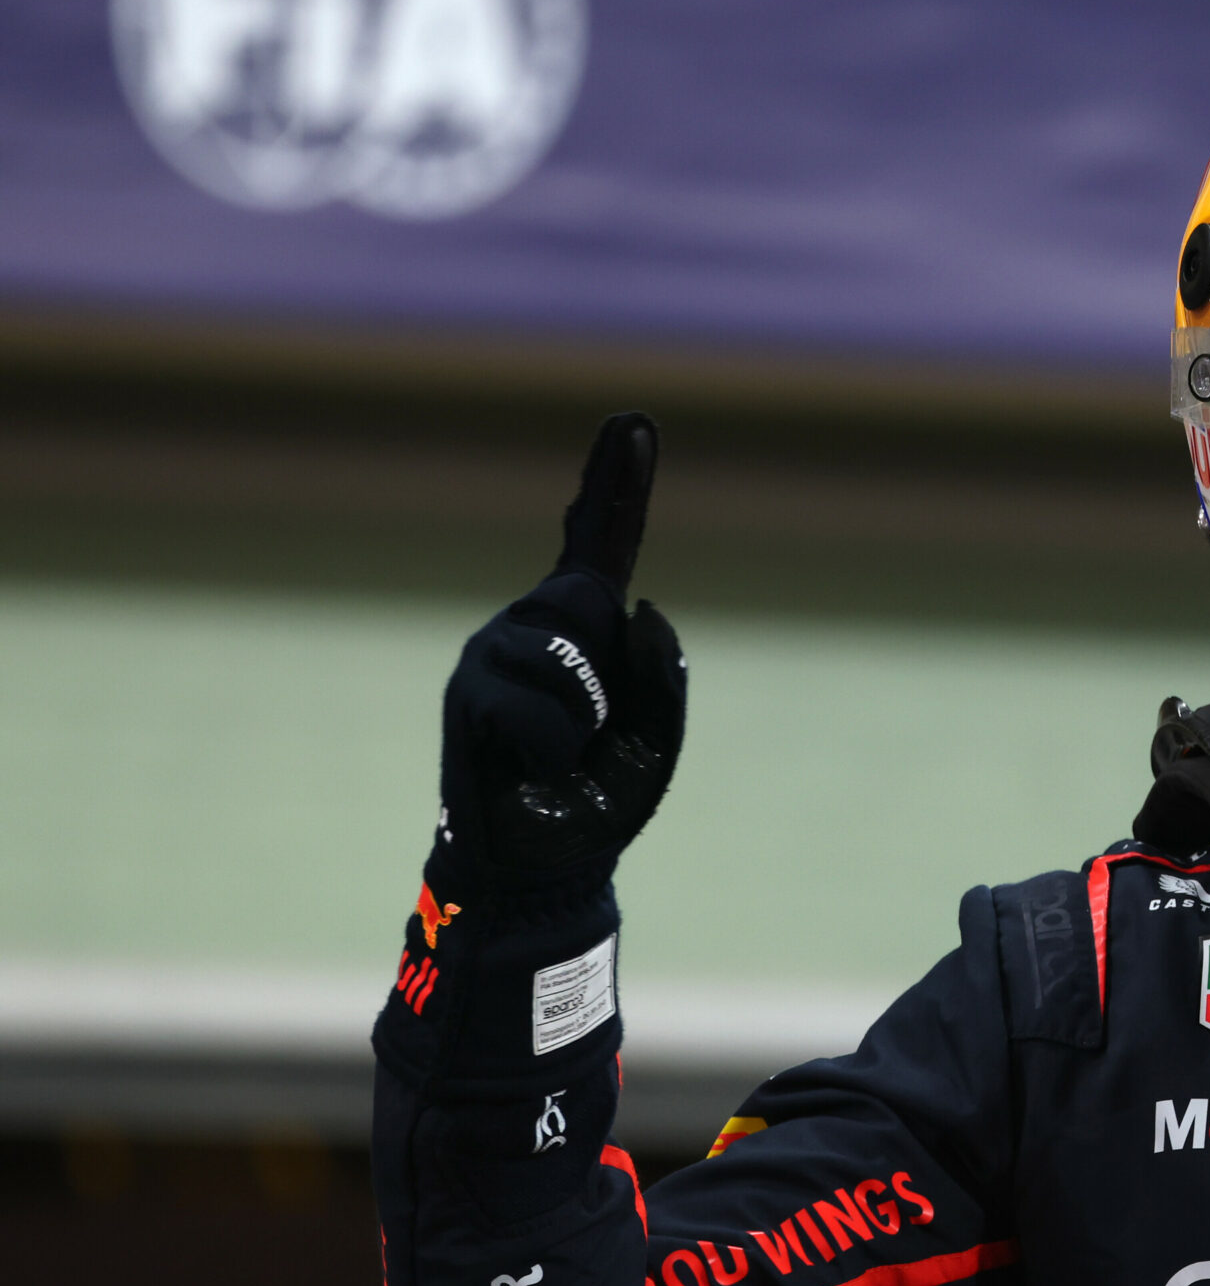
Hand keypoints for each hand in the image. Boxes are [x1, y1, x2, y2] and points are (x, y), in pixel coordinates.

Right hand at [431, 413, 686, 896]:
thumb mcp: (657, 735)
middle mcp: (535, 624)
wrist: (547, 862)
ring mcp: (496, 653)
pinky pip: (539, 710)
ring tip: (564, 756)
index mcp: (589, 628)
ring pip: (568, 658)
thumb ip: (663, 672)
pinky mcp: (470, 694)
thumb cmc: (601, 796)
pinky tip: (538, 772)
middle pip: (591, 601)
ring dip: (585, 722)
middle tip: (591, 732)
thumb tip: (640, 604)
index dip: (617, 483)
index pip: (604, 542)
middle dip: (609, 673)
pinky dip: (556, 752)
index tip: (635, 423)